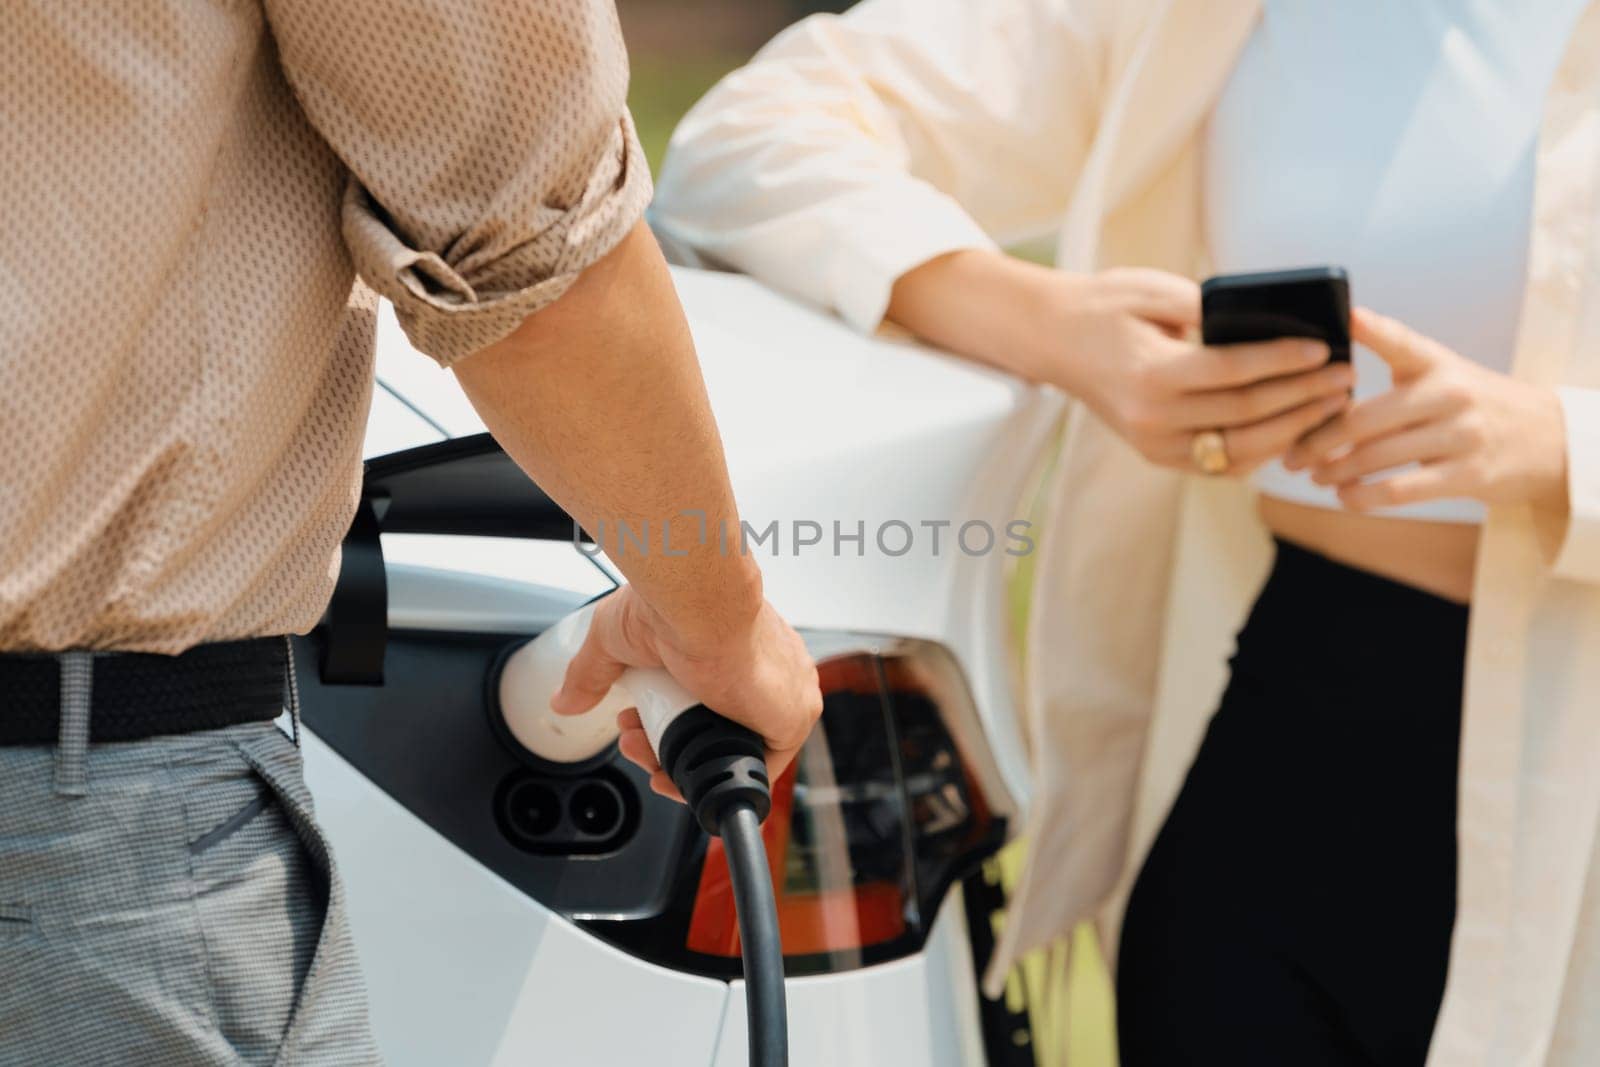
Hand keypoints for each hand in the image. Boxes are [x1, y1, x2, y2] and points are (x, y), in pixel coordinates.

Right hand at [550, 585, 822, 799]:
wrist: (699, 602)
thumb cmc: (672, 602)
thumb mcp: (617, 638)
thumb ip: (593, 673)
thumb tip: (564, 700)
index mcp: (738, 646)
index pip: (708, 701)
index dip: (664, 721)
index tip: (633, 724)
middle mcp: (766, 672)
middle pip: (714, 730)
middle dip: (663, 742)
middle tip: (630, 738)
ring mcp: (782, 696)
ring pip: (729, 749)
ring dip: (679, 759)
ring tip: (641, 748)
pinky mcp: (791, 719)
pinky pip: (756, 768)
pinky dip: (713, 776)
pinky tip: (674, 774)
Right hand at [1035, 269, 1353, 472]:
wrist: (1054, 341)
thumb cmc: (1106, 306)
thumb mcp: (1154, 291)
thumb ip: (1208, 311)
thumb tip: (1270, 325)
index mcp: (1151, 373)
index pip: (1233, 372)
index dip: (1284, 361)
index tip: (1325, 348)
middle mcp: (1153, 418)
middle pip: (1245, 414)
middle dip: (1303, 397)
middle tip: (1346, 378)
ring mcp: (1154, 443)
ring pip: (1240, 449)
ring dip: (1292, 430)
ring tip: (1331, 406)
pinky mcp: (1157, 454)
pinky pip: (1221, 462)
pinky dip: (1261, 450)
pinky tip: (1294, 428)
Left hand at [1285, 308, 1568, 511]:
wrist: (1544, 437)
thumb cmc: (1469, 402)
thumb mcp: (1440, 370)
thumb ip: (1392, 357)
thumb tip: (1327, 351)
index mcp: (1437, 363)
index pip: (1401, 340)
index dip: (1372, 327)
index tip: (1344, 316)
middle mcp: (1450, 394)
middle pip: (1365, 418)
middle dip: (1318, 441)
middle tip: (1291, 455)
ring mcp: (1461, 434)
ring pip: (1378, 457)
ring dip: (1335, 472)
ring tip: (1313, 477)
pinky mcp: (1468, 474)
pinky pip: (1401, 490)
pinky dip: (1363, 497)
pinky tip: (1345, 497)